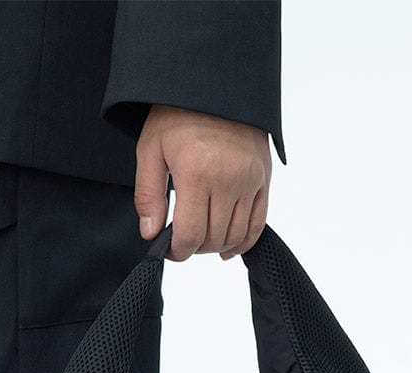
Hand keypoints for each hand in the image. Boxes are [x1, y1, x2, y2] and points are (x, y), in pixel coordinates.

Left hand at [134, 106, 269, 260]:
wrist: (214, 81)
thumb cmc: (177, 113)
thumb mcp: (150, 149)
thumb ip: (148, 195)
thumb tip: (151, 235)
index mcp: (197, 174)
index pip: (191, 235)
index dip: (177, 252)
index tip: (168, 249)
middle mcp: (228, 180)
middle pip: (213, 239)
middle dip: (194, 248)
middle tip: (181, 239)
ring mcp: (250, 179)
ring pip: (236, 236)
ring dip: (216, 246)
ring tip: (201, 238)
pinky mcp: (264, 177)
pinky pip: (258, 223)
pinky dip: (243, 241)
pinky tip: (227, 246)